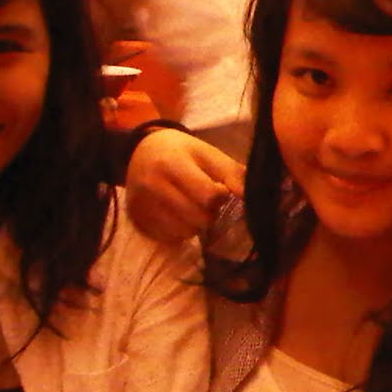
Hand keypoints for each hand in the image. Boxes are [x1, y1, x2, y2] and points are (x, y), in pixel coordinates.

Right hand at [124, 128, 244, 242]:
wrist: (140, 152)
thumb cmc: (181, 152)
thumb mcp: (207, 153)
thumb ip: (232, 173)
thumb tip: (254, 197)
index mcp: (172, 164)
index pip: (209, 196)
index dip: (220, 196)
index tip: (219, 189)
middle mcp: (153, 186)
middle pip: (198, 218)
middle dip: (209, 212)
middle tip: (206, 200)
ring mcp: (142, 206)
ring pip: (185, 232)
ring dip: (196, 224)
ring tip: (191, 207)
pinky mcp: (138, 221)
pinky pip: (170, 239)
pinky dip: (180, 231)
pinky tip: (178, 215)